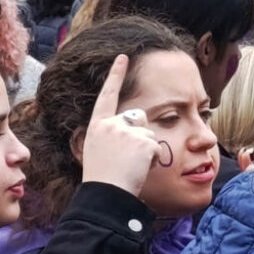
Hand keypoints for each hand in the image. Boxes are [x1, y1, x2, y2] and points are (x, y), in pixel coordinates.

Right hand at [80, 55, 159, 197]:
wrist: (104, 196)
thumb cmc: (101, 181)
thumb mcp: (97, 152)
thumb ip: (111, 136)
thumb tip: (130, 128)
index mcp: (97, 127)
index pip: (107, 95)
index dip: (116, 75)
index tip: (123, 57)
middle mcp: (111, 125)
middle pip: (139, 119)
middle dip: (141, 135)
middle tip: (127, 160)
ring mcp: (127, 132)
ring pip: (150, 135)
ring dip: (146, 152)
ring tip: (130, 168)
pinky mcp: (144, 142)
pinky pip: (157, 149)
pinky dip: (152, 161)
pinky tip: (139, 170)